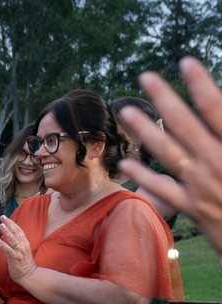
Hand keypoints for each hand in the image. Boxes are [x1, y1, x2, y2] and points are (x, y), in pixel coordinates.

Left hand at [0, 216, 37, 283]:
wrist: (29, 275)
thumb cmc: (24, 263)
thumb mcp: (23, 250)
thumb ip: (19, 242)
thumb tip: (12, 234)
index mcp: (24, 243)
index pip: (18, 230)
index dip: (12, 223)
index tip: (5, 217)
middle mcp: (23, 246)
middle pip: (16, 233)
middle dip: (9, 224)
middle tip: (2, 217)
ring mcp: (19, 253)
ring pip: (13, 240)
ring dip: (6, 232)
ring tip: (0, 226)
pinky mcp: (15, 260)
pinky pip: (9, 252)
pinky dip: (4, 246)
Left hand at [118, 58, 221, 252]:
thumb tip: (218, 114)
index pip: (217, 108)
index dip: (201, 84)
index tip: (186, 62)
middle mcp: (217, 163)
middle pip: (186, 124)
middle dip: (165, 98)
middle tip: (146, 76)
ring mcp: (203, 186)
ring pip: (169, 153)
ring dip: (145, 131)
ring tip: (126, 112)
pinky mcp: (193, 208)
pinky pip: (163, 190)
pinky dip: (144, 176)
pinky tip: (125, 164)